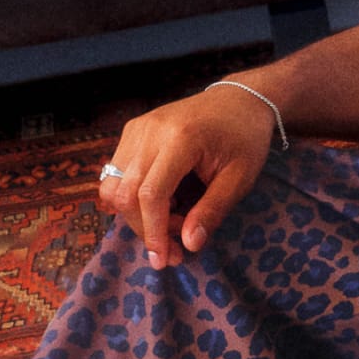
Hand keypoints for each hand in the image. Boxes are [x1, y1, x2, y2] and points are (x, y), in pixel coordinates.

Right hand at [97, 81, 275, 267]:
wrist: (239, 99)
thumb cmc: (244, 139)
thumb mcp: (240, 178)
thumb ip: (212, 211)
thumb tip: (188, 244)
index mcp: (180, 138)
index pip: (150, 193)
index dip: (153, 231)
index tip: (164, 259)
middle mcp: (150, 130)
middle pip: (125, 193)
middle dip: (145, 228)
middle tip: (174, 247)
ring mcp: (137, 128)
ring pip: (113, 184)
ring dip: (136, 214)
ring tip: (171, 220)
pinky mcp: (132, 131)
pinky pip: (116, 172)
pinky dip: (133, 196)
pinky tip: (165, 200)